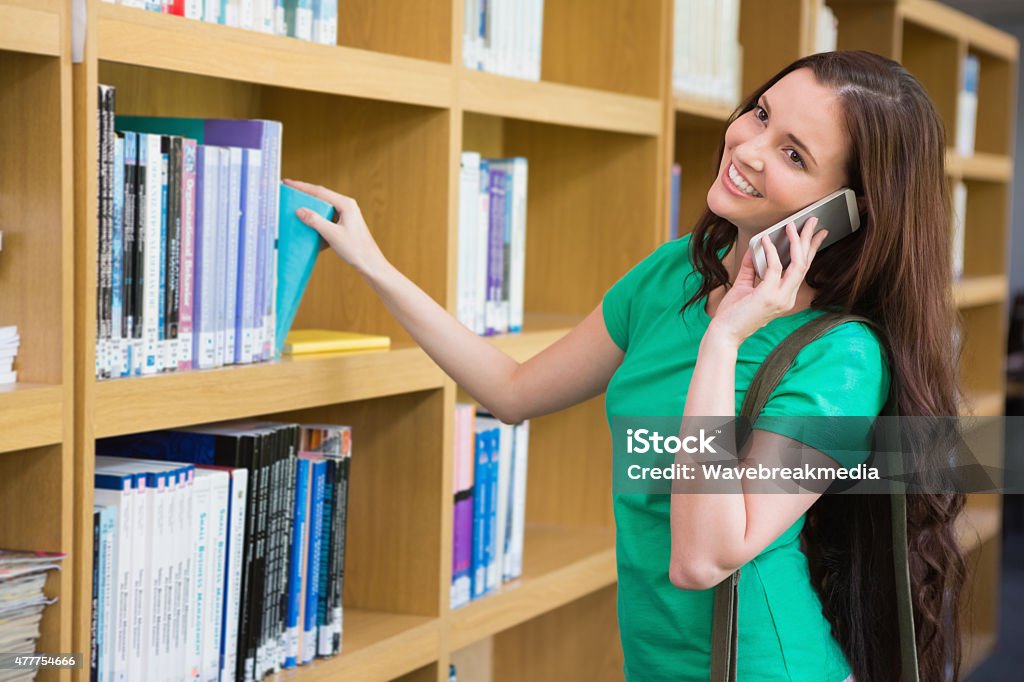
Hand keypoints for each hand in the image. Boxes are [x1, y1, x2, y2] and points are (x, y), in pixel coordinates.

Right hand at [283, 178, 387, 276]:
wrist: (370, 264)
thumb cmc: (356, 249)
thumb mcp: (332, 235)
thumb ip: (315, 221)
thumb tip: (299, 210)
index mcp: (346, 204)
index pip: (319, 191)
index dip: (302, 186)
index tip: (287, 182)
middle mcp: (346, 206)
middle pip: (321, 197)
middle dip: (304, 195)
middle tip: (288, 191)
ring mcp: (346, 216)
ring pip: (323, 208)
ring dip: (310, 209)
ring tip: (294, 206)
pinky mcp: (344, 225)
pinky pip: (327, 220)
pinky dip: (316, 222)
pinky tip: (307, 225)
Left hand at [707, 217, 828, 345]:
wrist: (724, 333)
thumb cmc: (733, 313)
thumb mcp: (744, 285)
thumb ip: (752, 267)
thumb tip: (755, 247)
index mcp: (786, 296)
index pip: (802, 269)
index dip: (811, 249)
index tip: (817, 233)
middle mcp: (788, 297)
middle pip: (805, 263)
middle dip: (810, 240)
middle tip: (813, 221)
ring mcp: (781, 298)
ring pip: (797, 264)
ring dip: (796, 242)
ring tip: (792, 225)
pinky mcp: (768, 296)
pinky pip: (775, 267)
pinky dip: (771, 250)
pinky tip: (765, 239)